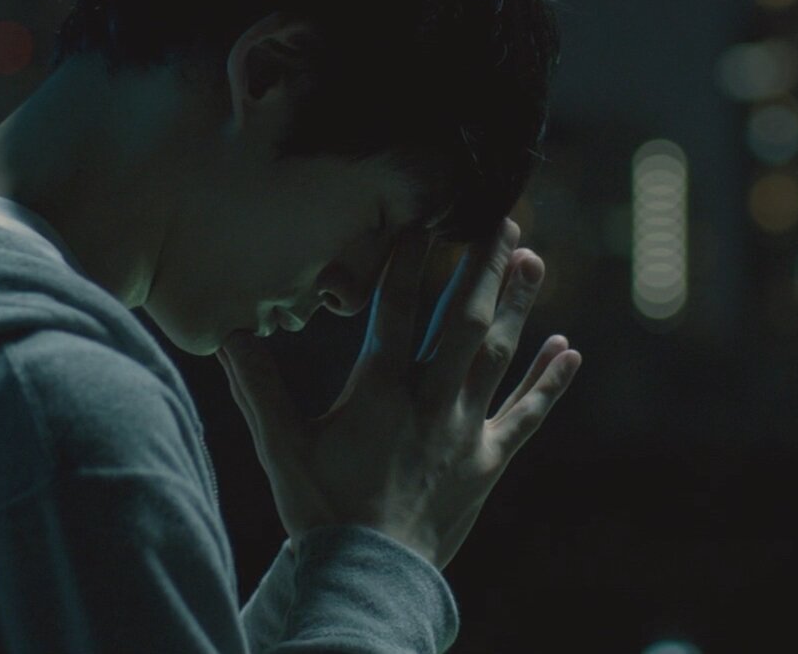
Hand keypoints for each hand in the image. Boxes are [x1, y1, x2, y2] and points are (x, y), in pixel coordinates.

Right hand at [216, 217, 580, 570]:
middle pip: (461, 322)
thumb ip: (257, 388)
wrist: (369, 578)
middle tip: (503, 219)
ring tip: (533, 259)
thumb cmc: (320, 512)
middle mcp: (428, 402)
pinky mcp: (487, 461)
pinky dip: (548, 382)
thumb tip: (227, 336)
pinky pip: (526, 415)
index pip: (396, 311)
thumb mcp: (280, 447)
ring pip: (497, 356)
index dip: (408, 261)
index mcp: (378, 392)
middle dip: (481, 267)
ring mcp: (463, 431)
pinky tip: (569, 348)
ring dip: (517, 306)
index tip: (423, 219)